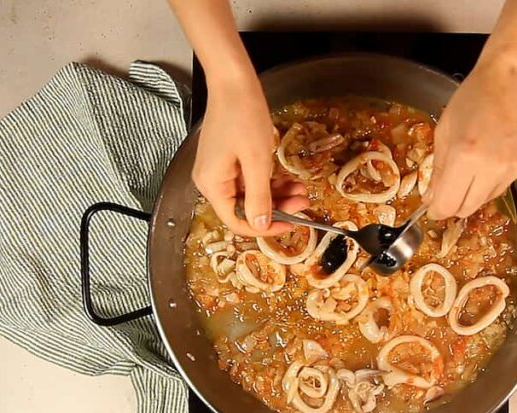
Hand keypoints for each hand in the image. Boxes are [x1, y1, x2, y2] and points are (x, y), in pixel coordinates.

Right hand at [193, 74, 308, 236]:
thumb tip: (261, 225)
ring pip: (252, 195)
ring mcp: (221, 170)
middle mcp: (212, 182)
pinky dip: (270, 182)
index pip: (238, 221)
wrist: (234, 82)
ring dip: (278, 195)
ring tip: (301, 189)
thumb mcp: (256, 161)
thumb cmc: (242, 116)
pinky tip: (289, 179)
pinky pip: (250, 180)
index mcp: (212, 185)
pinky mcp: (230, 160)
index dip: (266, 227)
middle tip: (303, 202)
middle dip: (277, 208)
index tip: (292, 223)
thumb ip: (259, 197)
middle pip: (246, 209)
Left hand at [426, 55, 516, 218]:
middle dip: (454, 204)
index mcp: (465, 156)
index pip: (448, 204)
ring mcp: (514, 168)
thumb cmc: (476, 94)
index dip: (437, 210)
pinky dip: (494, 178)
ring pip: (487, 199)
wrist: (514, 75)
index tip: (433, 207)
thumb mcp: (445, 129)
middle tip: (449, 189)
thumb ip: (438, 168)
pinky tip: (494, 155)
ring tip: (474, 165)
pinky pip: (505, 184)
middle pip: (468, 209)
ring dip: (475, 191)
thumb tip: (431, 197)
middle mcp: (492, 168)